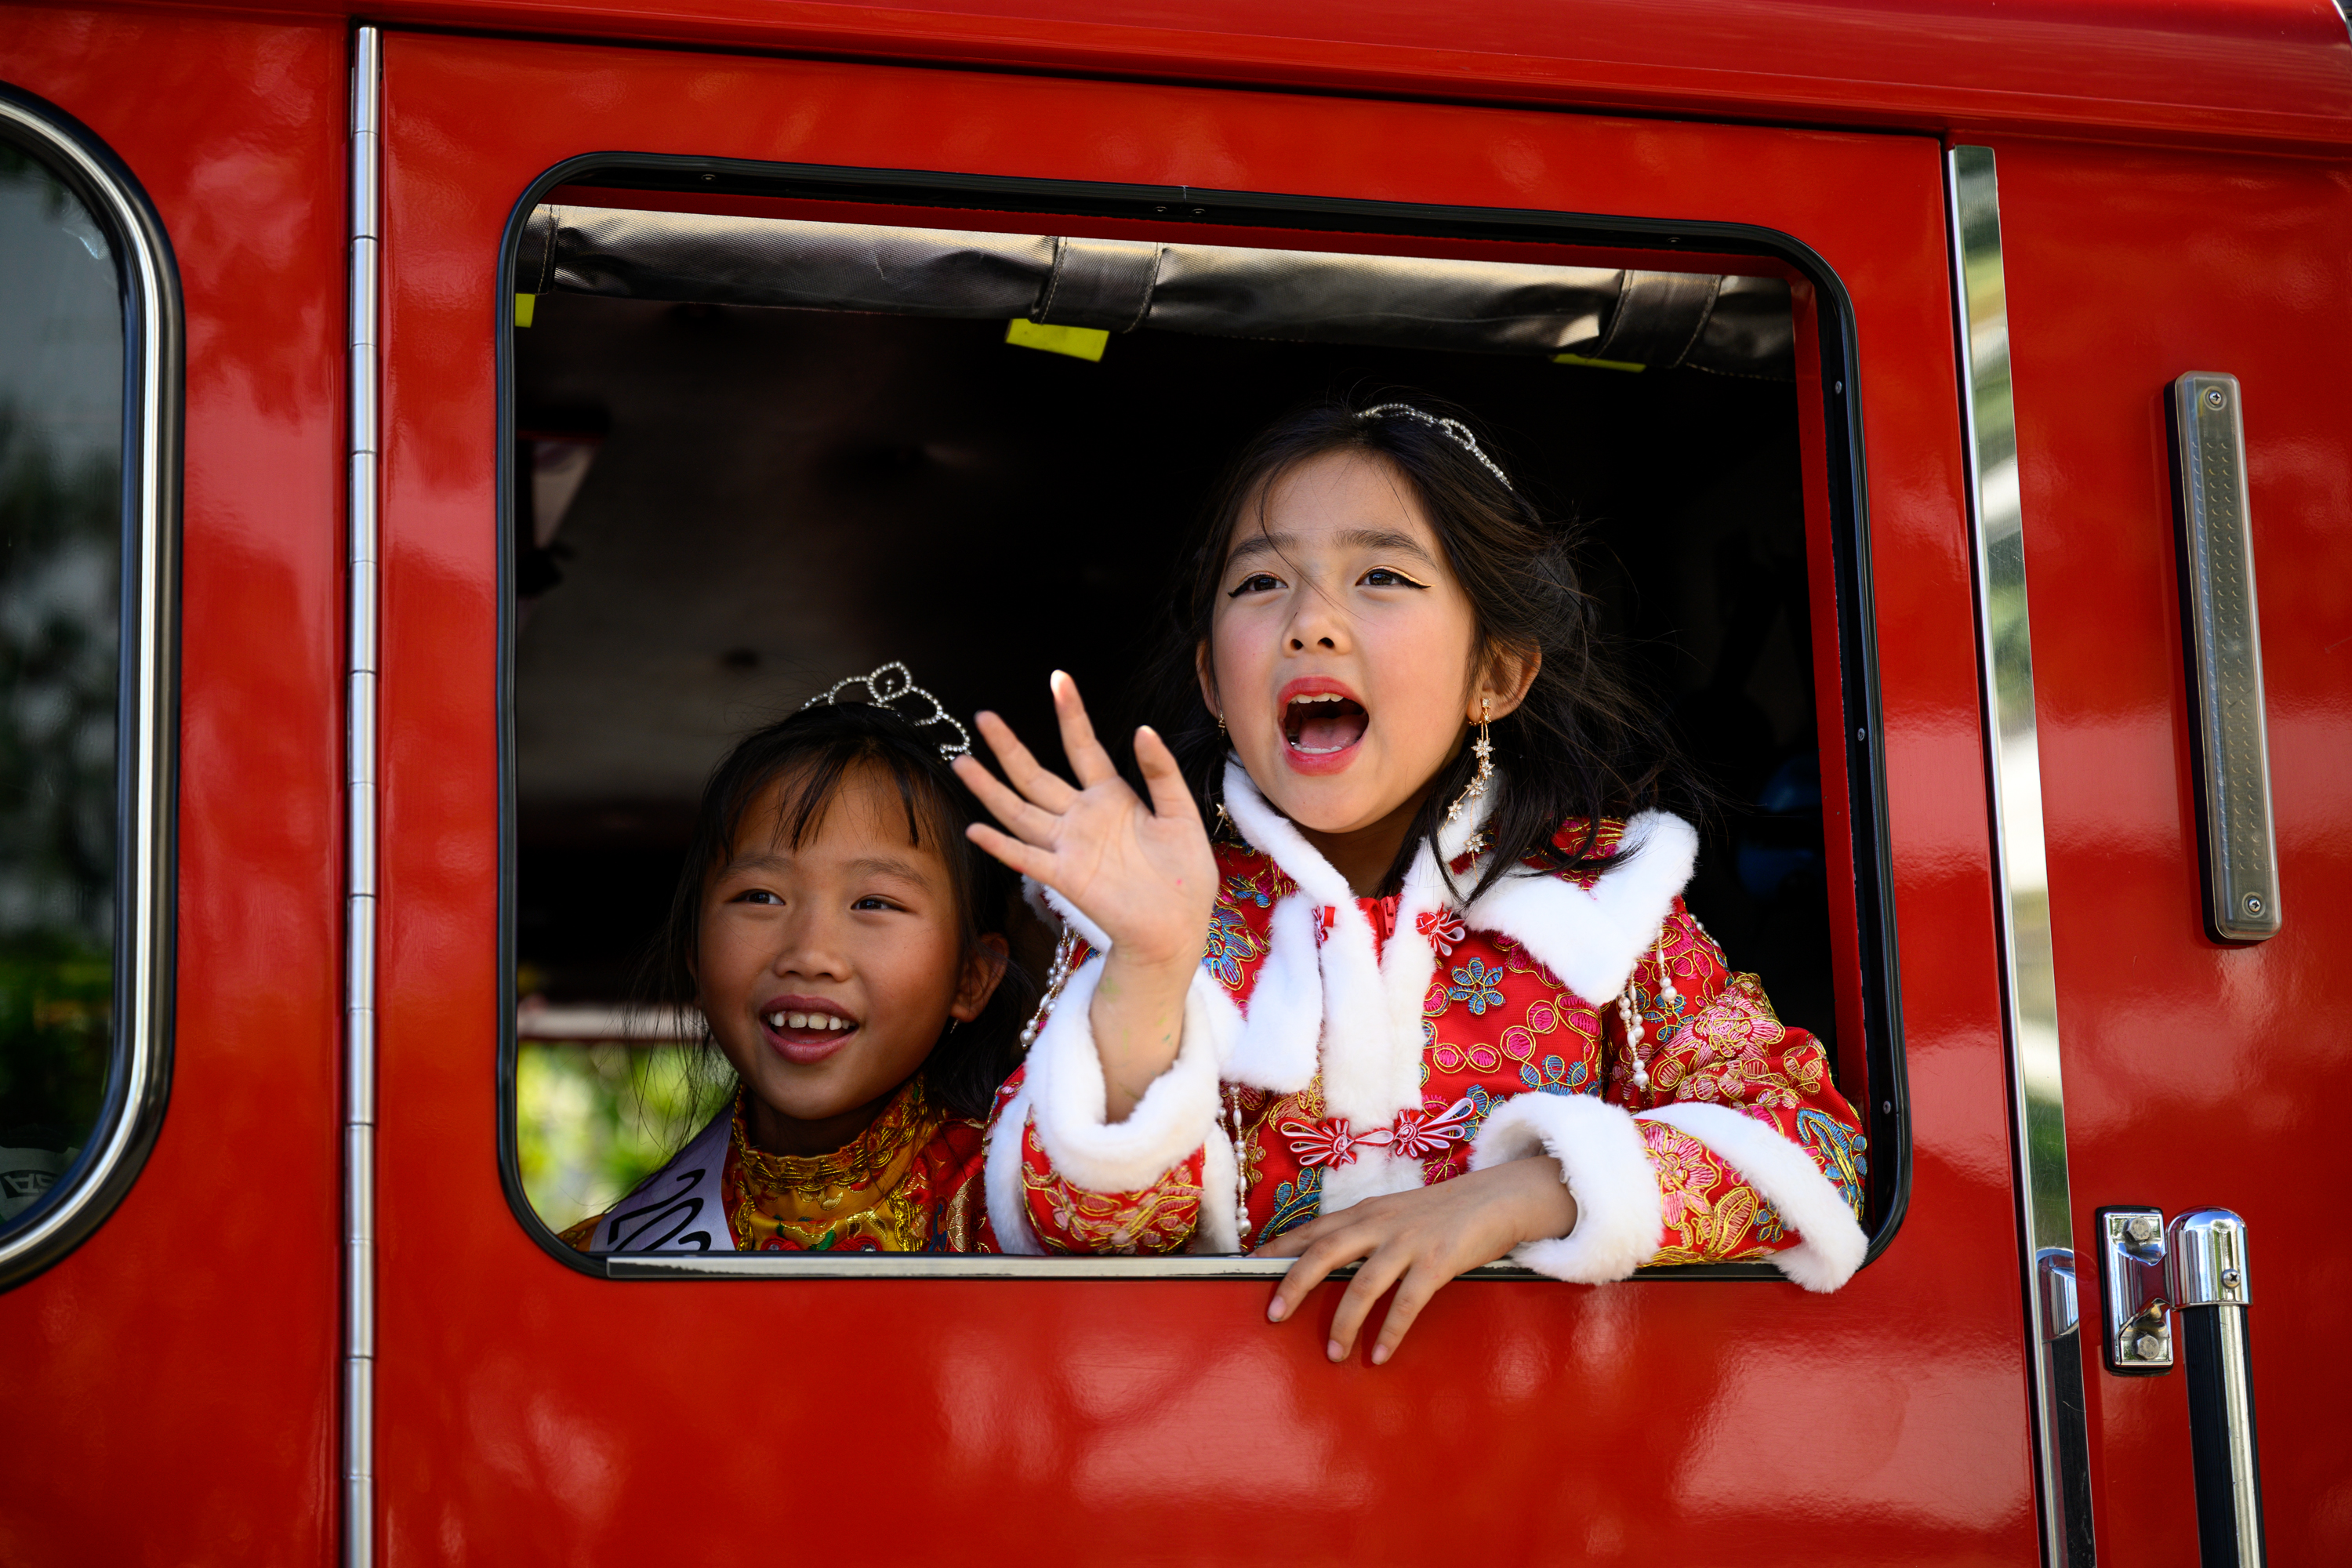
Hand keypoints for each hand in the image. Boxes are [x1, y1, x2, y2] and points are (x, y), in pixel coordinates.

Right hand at [952, 671, 1218, 1118]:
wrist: (1181, 925)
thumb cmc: (1185, 874)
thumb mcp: (1182, 814)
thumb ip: (1161, 773)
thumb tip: (1142, 730)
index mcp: (1112, 797)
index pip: (1082, 747)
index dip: (1070, 714)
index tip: (1058, 679)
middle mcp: (1082, 818)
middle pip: (1036, 775)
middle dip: (1009, 746)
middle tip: (983, 717)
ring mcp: (1069, 847)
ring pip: (1020, 811)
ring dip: (990, 789)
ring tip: (962, 762)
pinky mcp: (1065, 878)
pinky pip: (1026, 857)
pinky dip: (1001, 844)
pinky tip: (976, 828)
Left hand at [1255, 1157, 1578, 1364]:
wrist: (1497, 1197)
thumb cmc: (1441, 1213)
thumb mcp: (1395, 1214)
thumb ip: (1364, 1233)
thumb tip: (1329, 1263)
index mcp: (1366, 1211)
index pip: (1313, 1229)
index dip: (1280, 1247)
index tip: (1249, 1267)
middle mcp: (1380, 1223)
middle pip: (1325, 1252)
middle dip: (1294, 1284)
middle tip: (1273, 1315)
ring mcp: (1409, 1241)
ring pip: (1363, 1284)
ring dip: (1344, 1322)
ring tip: (1334, 1354)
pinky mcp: (1438, 1262)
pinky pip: (1407, 1302)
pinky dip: (1390, 1330)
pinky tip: (1379, 1354)